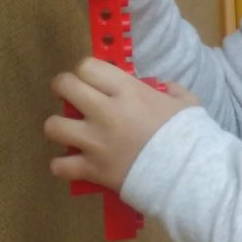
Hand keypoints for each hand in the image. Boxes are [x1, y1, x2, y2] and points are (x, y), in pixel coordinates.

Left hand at [44, 58, 198, 193]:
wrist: (187, 174)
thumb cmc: (188, 135)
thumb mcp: (186, 103)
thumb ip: (172, 91)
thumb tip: (165, 89)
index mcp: (127, 91)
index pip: (87, 66)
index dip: (85, 70)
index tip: (90, 78)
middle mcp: (104, 111)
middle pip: (64, 86)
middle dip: (63, 87)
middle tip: (70, 95)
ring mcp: (95, 141)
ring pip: (53, 126)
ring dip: (59, 126)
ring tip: (69, 130)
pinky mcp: (92, 169)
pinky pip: (60, 166)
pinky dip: (63, 165)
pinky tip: (71, 163)